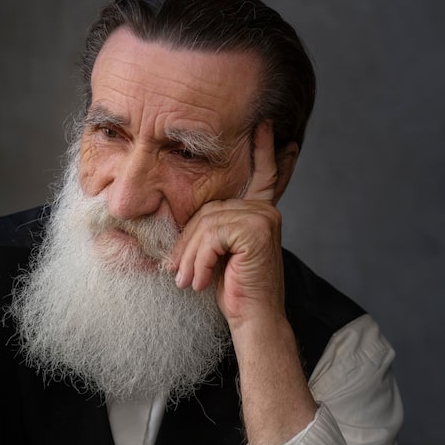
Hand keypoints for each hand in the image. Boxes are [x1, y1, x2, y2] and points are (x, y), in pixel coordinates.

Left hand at [171, 122, 285, 326]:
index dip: (263, 150)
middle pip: (207, 210)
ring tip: (188, 281)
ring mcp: (262, 218)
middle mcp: (264, 210)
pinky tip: (200, 281)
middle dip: (188, 244)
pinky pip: (211, 236)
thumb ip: (211, 228)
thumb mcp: (216, 251)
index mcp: (257, 212)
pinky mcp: (255, 230)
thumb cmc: (231, 289)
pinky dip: (198, 260)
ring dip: (191, 257)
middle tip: (178, 274)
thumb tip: (191, 218)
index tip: (266, 125)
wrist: (252, 320)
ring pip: (206, 224)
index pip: (261, 176)